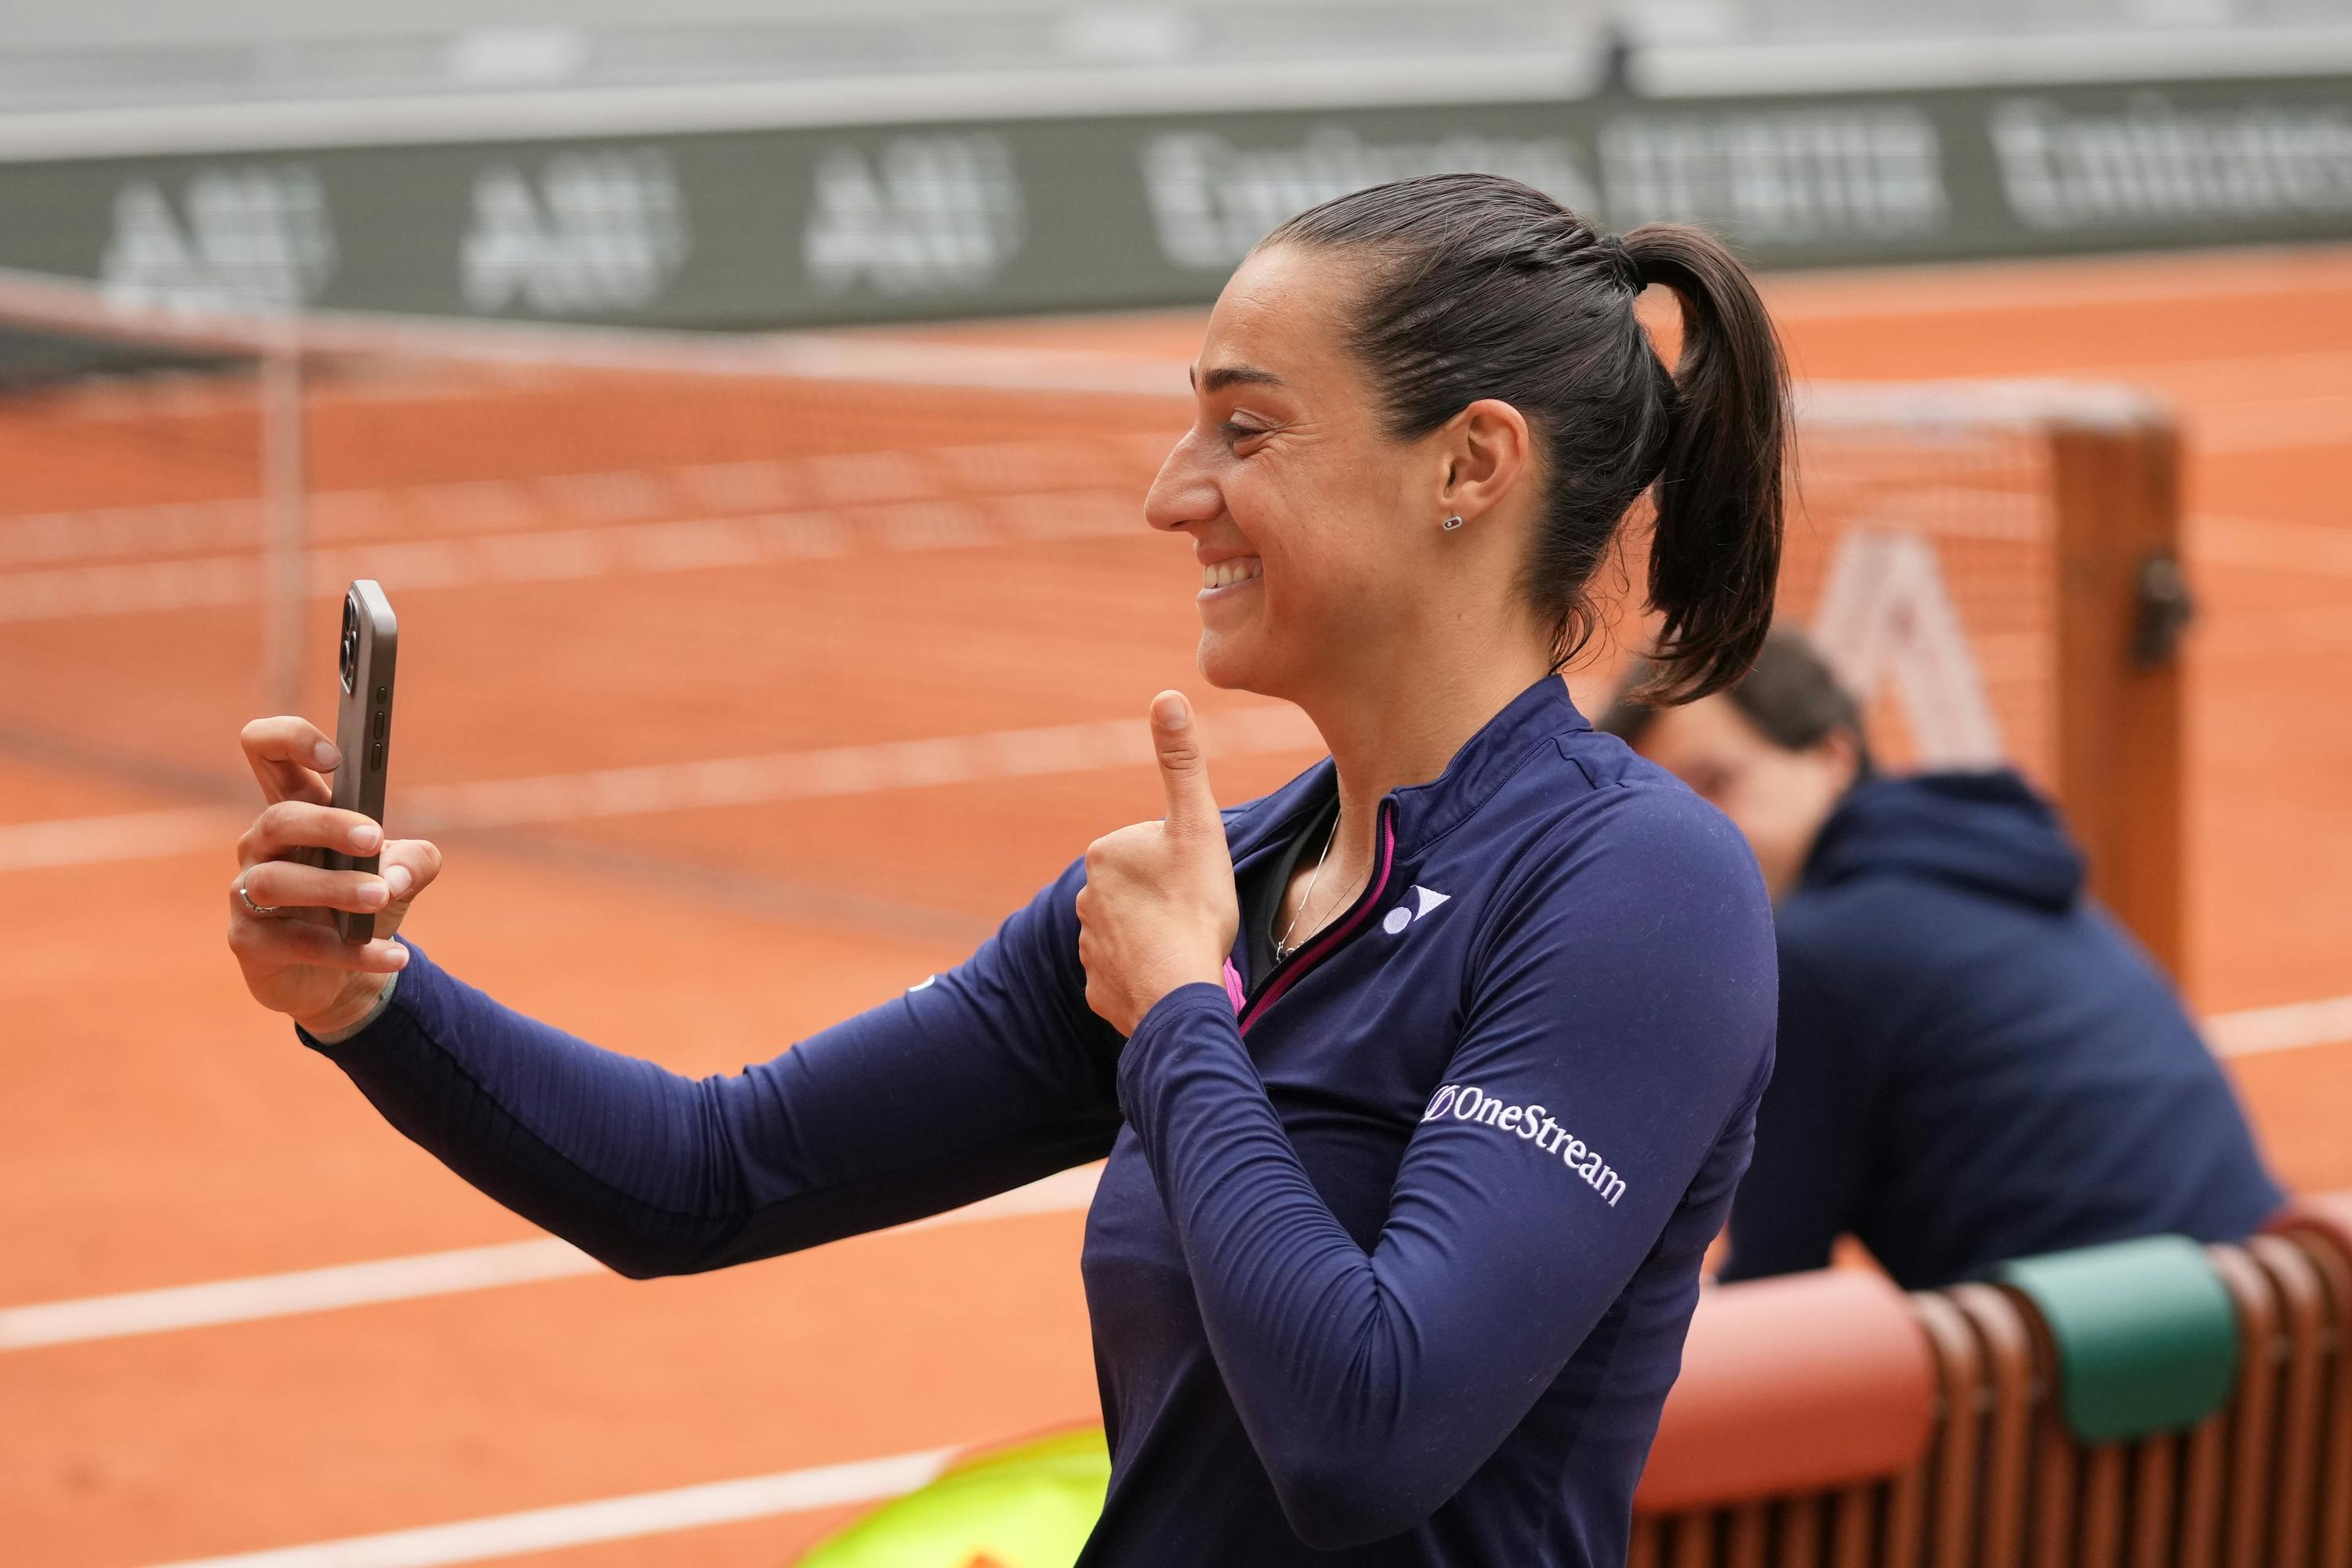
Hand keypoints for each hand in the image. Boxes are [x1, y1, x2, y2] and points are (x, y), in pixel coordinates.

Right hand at [227, 716, 443, 1036]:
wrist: (348, 974)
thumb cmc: (366, 905)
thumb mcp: (402, 874)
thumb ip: (415, 861)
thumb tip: (396, 876)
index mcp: (297, 811)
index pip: (266, 752)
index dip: (289, 740)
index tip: (335, 757)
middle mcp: (263, 845)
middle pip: (279, 818)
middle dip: (328, 824)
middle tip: (374, 838)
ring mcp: (247, 893)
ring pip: (276, 880)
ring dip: (334, 887)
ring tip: (381, 895)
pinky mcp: (250, 943)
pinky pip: (295, 944)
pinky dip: (348, 951)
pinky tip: (393, 954)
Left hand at [1075, 692, 1239, 1035]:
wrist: (1177, 993)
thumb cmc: (1193, 906)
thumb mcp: (1196, 824)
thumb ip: (1181, 762)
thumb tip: (1166, 695)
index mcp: (1104, 853)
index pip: (1154, 848)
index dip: (1185, 862)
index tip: (1197, 883)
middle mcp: (1083, 897)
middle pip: (1143, 889)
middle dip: (1168, 899)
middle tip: (1195, 916)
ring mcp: (1088, 947)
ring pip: (1135, 930)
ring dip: (1159, 937)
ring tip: (1184, 949)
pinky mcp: (1097, 989)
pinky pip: (1128, 972)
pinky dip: (1148, 974)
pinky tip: (1168, 976)